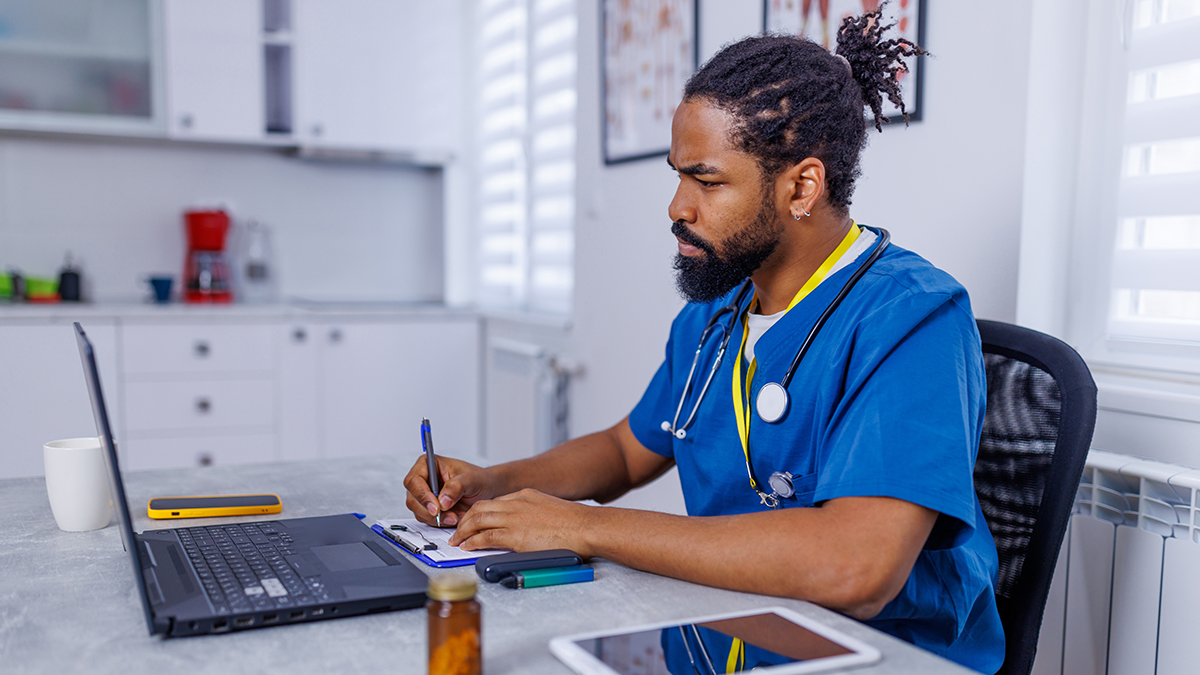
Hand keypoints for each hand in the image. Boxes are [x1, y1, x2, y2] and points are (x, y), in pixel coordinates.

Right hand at [403, 455, 501, 526]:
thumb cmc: (478, 479)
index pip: (414, 480)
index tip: (436, 508)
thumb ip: (456, 487)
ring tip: (456, 516)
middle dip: (430, 511)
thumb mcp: (470, 479)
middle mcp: (423, 479)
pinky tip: (454, 517)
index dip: (422, 495)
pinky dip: (440, 522)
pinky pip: (427, 519)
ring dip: (437, 518)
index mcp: (428, 464)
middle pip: (413, 499)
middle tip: (449, 516)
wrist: (485, 490)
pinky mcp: (428, 508)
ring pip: (419, 512)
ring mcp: (424, 495)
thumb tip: (442, 500)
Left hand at [448, 488, 593, 555]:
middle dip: (465, 520)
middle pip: (480, 508)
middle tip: (458, 531)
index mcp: (526, 495)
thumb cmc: (576, 523)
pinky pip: (485, 536)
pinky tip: (467, 547)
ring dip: (464, 531)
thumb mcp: (551, 510)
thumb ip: (535, 515)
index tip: (473, 521)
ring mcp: (514, 518)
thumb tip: (529, 529)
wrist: (587, 527)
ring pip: (477, 520)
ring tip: (457, 541)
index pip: (494, 502)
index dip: (479, 512)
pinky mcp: (515, 536)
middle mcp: (516, 503)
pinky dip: (472, 542)